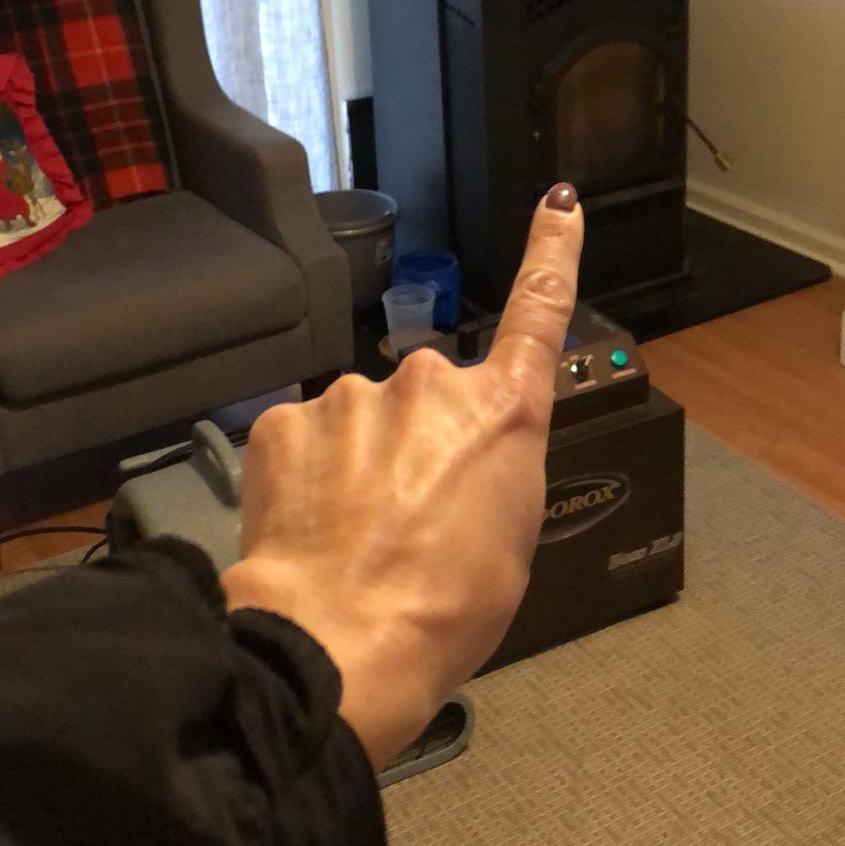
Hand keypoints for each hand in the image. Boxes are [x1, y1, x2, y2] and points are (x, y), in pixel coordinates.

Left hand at [221, 186, 583, 768]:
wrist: (341, 641)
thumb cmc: (446, 609)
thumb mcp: (509, 542)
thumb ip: (493, 475)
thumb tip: (458, 467)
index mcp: (503, 414)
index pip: (538, 313)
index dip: (552, 253)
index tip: (559, 204)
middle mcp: (429, 383)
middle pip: (427, 403)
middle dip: (417, 448)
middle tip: (408, 527)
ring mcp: (351, 397)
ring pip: (360, 424)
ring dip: (358, 467)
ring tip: (356, 543)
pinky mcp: (285, 421)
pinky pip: (302, 443)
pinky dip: (306, 480)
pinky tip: (311, 532)